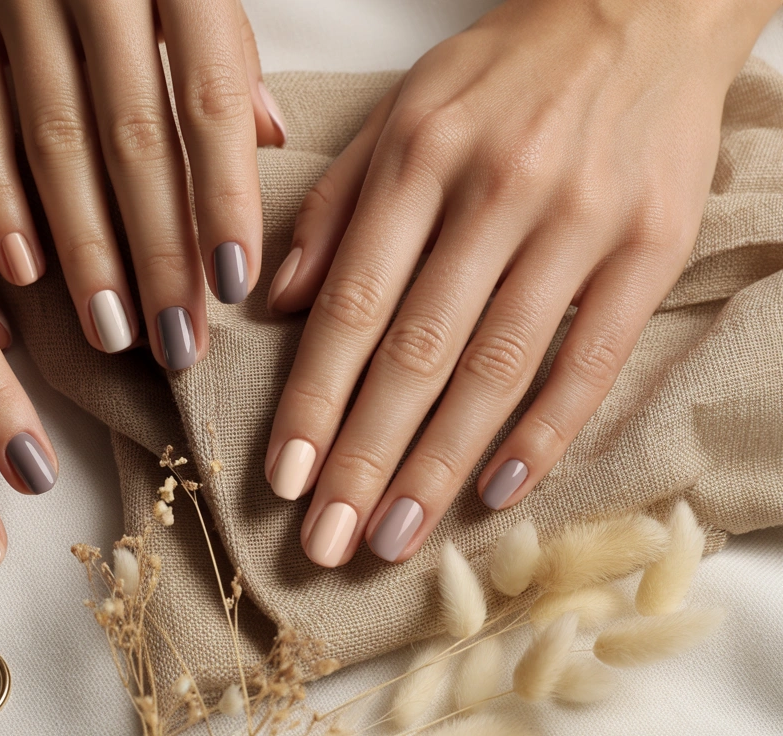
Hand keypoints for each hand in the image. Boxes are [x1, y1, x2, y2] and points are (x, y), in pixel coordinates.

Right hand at [0, 0, 285, 368]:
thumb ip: (225, 38)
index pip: (210, 97)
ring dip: (84, 246)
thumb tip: (269, 140)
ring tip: (112, 329)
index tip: (233, 286)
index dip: (222, 198)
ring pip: (53, 140)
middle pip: (133, 137)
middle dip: (157, 249)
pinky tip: (23, 272)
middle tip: (177, 341)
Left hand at [262, 0, 779, 566]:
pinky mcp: (652, 244)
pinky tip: (498, 491)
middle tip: (328, 541)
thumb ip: (333, 210)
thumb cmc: (502, 72)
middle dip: (366, 457)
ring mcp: (581, 220)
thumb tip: (272, 305)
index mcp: (421, 155)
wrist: (642, 11)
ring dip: (440, 463)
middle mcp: (496, 189)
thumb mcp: (399, 113)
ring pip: (499, 368)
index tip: (283, 478)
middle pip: (418, 351)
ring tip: (396, 536)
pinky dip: (546, 431)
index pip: (352, 302)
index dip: (314, 399)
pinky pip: (592, 357)